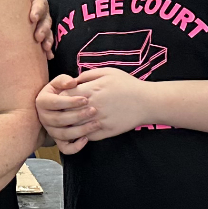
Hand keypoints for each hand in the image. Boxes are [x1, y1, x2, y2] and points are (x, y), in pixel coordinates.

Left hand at [17, 0, 54, 57]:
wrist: (10, 6)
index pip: (40, 4)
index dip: (37, 10)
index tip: (31, 18)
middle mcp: (41, 11)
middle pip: (46, 19)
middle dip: (43, 29)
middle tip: (37, 37)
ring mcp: (42, 23)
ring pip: (48, 32)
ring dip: (48, 40)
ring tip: (45, 48)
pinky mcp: (40, 35)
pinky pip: (47, 42)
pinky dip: (48, 49)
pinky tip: (48, 57)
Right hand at [36, 72, 95, 153]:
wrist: (52, 105)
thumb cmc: (58, 92)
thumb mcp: (58, 83)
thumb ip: (64, 80)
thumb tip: (72, 83)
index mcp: (42, 102)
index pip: (55, 103)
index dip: (70, 102)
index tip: (85, 99)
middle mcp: (44, 118)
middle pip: (60, 120)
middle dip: (78, 116)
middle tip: (93, 110)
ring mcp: (50, 130)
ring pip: (64, 135)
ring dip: (81, 130)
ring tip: (96, 123)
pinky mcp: (57, 140)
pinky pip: (65, 148)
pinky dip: (75, 147)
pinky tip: (86, 139)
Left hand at [38, 68, 158, 148]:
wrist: (147, 102)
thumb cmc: (127, 85)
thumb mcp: (107, 72)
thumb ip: (87, 75)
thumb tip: (73, 81)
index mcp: (91, 90)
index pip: (64, 95)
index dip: (60, 96)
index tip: (61, 97)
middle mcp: (92, 106)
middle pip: (66, 112)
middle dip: (60, 111)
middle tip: (60, 111)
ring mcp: (98, 120)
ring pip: (74, 127)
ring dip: (68, 125)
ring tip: (67, 122)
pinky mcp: (105, 132)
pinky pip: (86, 136)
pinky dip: (80, 135)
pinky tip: (80, 130)